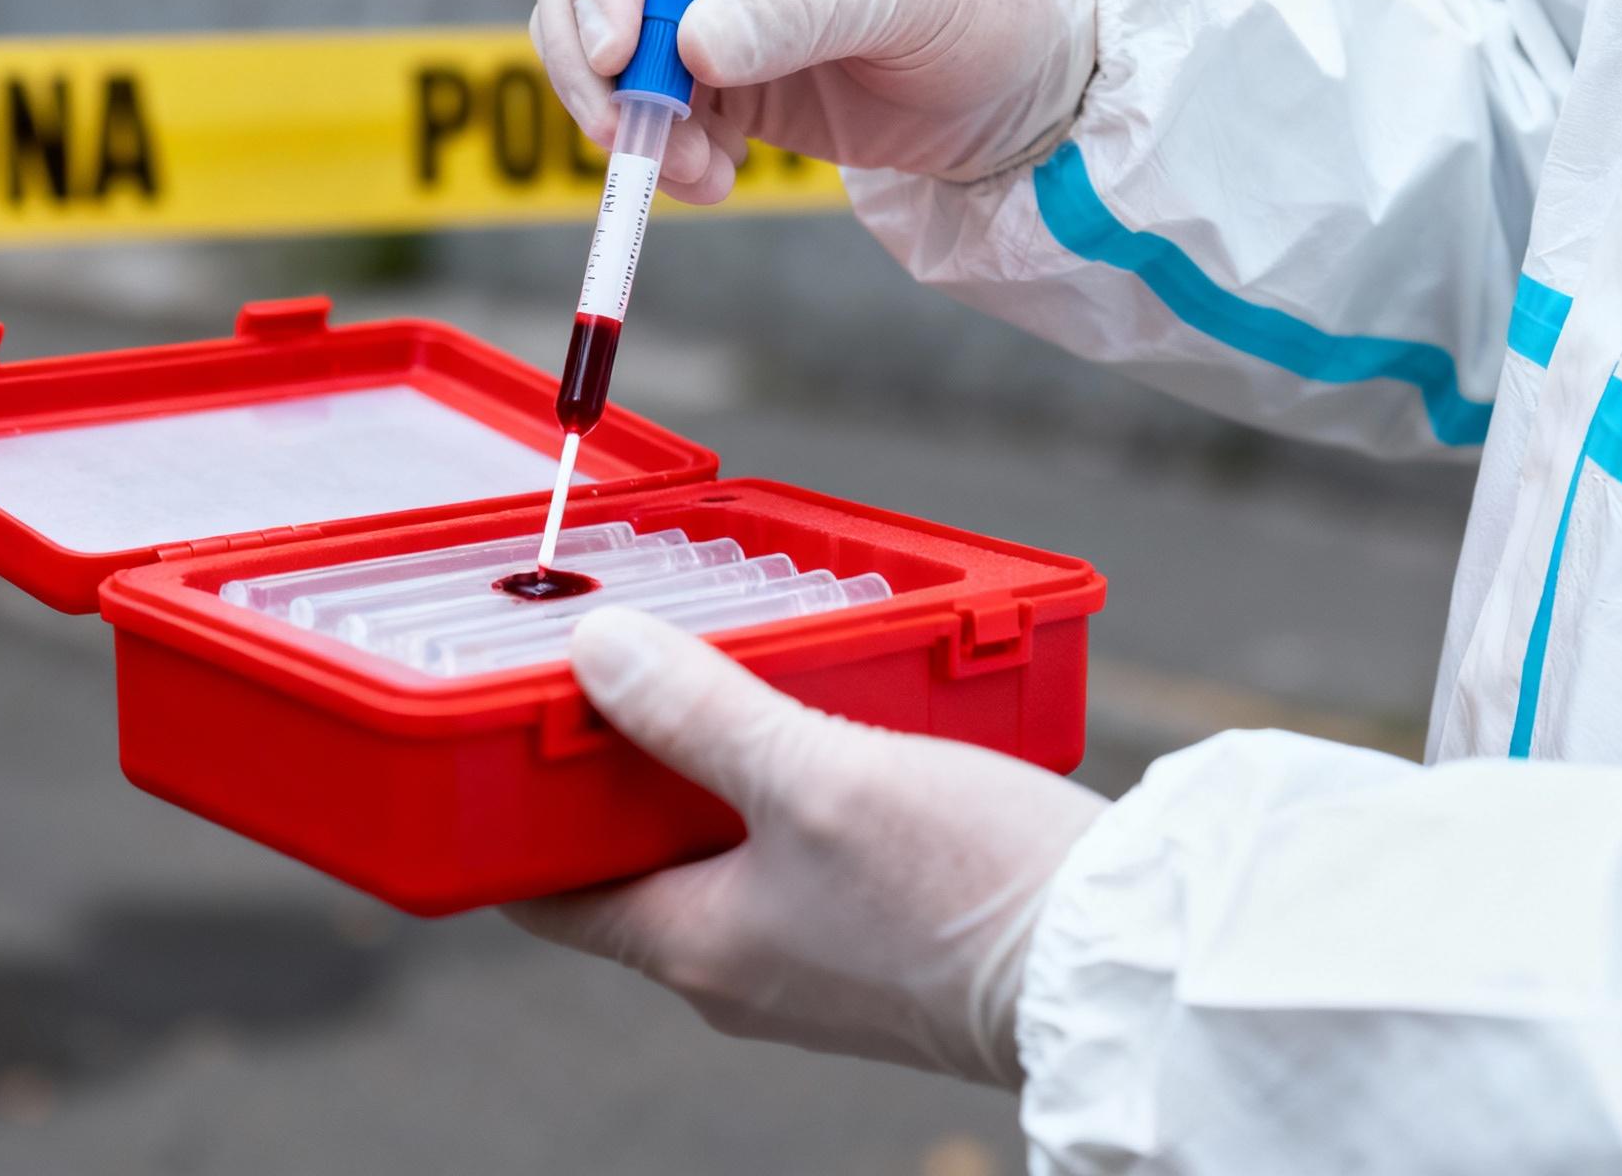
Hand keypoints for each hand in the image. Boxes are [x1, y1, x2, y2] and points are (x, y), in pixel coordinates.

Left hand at [507, 607, 1107, 1087]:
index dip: (508, 815)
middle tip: (615, 666)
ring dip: (707, 768)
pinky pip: (793, 857)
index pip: (549, 893)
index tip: (496, 731)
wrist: (1125, 967)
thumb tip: (595, 655)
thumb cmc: (969, 889)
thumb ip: (701, 714)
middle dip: (617, 768)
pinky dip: (779, 789)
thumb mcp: (817, 775)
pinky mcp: (878, 940)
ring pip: (719, 851)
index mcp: (696, 946)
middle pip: (634, 859)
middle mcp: (741, 967)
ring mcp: (811, 959)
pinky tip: (811, 718)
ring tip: (712, 671)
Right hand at [530, 0, 1094, 202]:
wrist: (1026, 73)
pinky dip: (661, 151)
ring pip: (600, 46)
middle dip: (595, 59)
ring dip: (625, 117)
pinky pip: (641, 107)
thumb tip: (690, 48)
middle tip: (627, 135)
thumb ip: (792, 15)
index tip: (618, 57)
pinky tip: (717, 177)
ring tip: (698, 172)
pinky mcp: (709, 68)